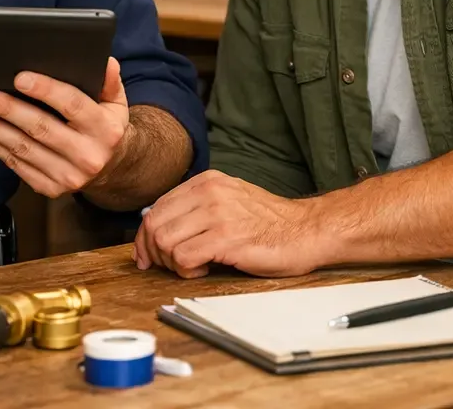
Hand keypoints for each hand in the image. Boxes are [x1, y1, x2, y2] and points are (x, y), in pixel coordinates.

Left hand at [0, 57, 129, 198]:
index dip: (45, 90)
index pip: (72, 105)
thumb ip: (109, 81)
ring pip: (24, 149)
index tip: (19, 78)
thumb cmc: (105, 128)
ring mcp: (68, 176)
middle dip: (8, 110)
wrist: (111, 170)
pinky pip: (18, 166)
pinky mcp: (51, 188)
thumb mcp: (115, 102)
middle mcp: (87, 155)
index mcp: (104, 129)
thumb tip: (105, 61)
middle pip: (41, 128)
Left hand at [134, 170, 321, 278]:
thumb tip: (159, 227)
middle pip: (155, 224)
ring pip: (165, 241)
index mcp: (206, 182)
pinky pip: (184, 257)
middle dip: (153, 252)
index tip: (148, 255)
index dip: (146, 236)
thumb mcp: (228, 200)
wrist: (306, 230)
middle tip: (166, 267)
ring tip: (191, 267)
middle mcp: (208, 192)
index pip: (157, 207)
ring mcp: (217, 214)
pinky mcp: (227, 239)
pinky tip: (204, 271)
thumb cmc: (268, 222)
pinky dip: (186, 270)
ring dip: (171, 263)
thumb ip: (197, 207)